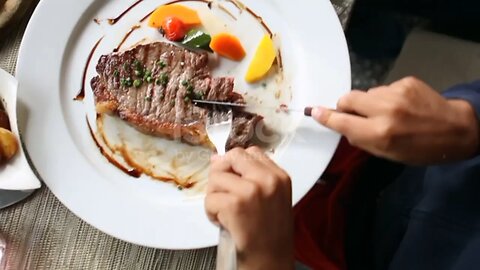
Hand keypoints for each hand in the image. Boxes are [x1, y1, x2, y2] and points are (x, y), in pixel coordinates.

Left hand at [205, 147, 293, 269]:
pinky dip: (211, 212)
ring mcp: (251, 190)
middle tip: (226, 195)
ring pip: (216, 178)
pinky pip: (210, 199)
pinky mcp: (235, 204)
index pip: (250, 151)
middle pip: (231, 157)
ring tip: (226, 212)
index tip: (234, 179)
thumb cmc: (270, 233)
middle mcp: (268, 179)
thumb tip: (217, 159)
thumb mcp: (272, 198)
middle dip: (222, 175)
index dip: (236, 164)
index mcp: (279, 176)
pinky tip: (223, 222)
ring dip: (215, 197)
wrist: (271, 260)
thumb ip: (250, 176)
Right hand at [312, 77, 478, 164]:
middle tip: (356, 115)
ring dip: (369, 103)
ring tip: (387, 113)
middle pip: (348, 98)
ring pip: (366, 93)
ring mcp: (396, 93)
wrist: (457, 130)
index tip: (315, 111)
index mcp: (380, 133)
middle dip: (346, 106)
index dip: (326, 117)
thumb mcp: (388, 154)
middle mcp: (385, 110)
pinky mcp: (406, 82)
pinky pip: (383, 88)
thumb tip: (342, 125)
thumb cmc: (421, 149)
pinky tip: (401, 106)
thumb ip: (362, 139)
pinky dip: (386, 97)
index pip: (342, 122)